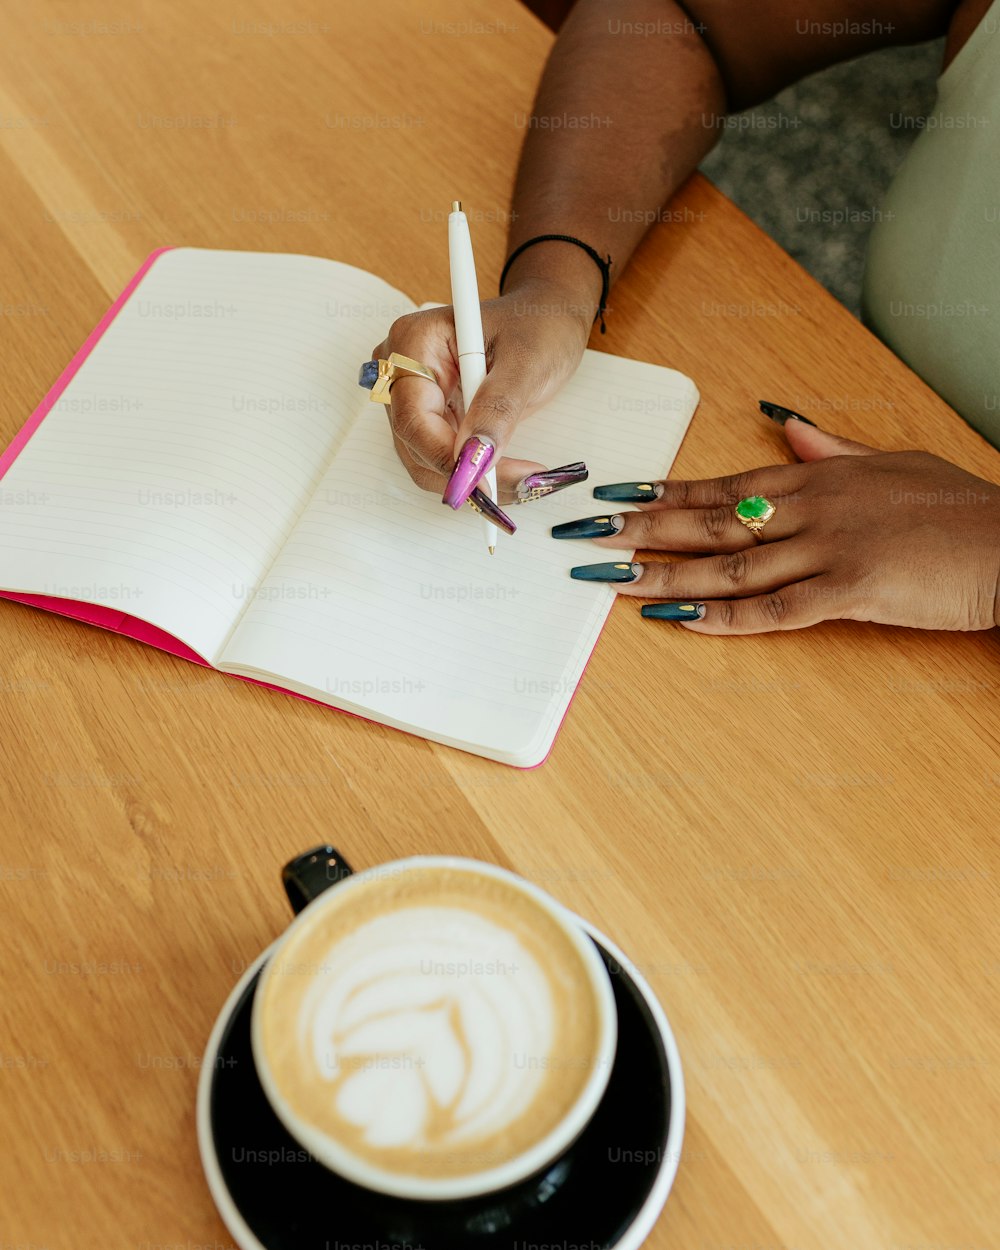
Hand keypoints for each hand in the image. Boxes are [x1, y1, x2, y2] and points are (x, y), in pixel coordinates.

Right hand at [370, 276, 592, 503]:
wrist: (548, 320)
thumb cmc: (537, 324)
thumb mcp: (526, 361)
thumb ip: (497, 409)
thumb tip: (474, 456)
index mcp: (415, 342)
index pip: (414, 417)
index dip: (446, 457)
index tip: (486, 482)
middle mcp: (404, 372)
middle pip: (416, 446)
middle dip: (465, 474)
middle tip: (522, 484)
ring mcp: (415, 399)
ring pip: (427, 463)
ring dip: (472, 482)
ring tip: (524, 480)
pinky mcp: (433, 420)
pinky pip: (443, 461)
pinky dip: (474, 475)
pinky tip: (510, 474)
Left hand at [571, 419, 999, 632]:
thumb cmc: (957, 505)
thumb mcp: (891, 460)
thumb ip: (833, 447)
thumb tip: (789, 424)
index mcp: (817, 476)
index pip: (721, 483)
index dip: (663, 492)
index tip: (612, 495)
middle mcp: (811, 506)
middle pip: (708, 519)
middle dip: (639, 528)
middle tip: (581, 536)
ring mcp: (828, 547)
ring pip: (728, 564)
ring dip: (662, 574)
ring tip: (608, 582)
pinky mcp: (852, 590)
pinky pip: (775, 609)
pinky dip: (724, 617)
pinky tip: (679, 621)